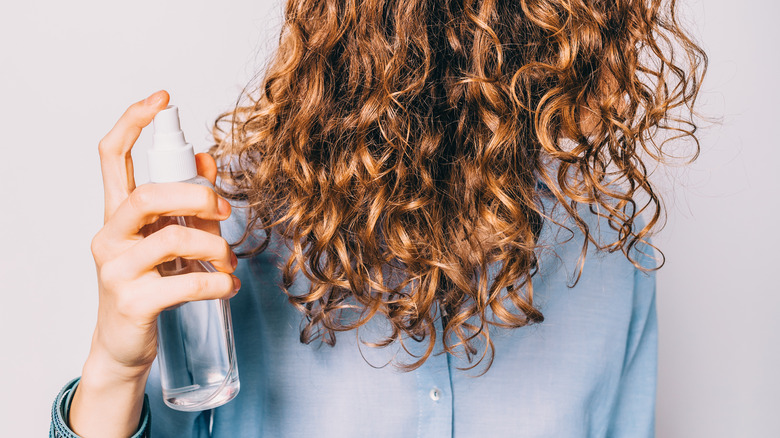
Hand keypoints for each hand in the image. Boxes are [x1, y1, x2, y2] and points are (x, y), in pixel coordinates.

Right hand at [70, 90, 239, 436]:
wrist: (125, 345)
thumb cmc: (150, 284)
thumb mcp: (168, 238)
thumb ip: (187, 203)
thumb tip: (208, 162)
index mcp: (117, 215)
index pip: (112, 157)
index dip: (133, 122)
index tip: (163, 99)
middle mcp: (109, 236)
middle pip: (149, 194)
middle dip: (198, 196)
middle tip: (226, 210)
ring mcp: (116, 270)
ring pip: (172, 239)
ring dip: (215, 247)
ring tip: (230, 262)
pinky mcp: (132, 302)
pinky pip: (184, 284)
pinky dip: (218, 284)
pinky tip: (229, 286)